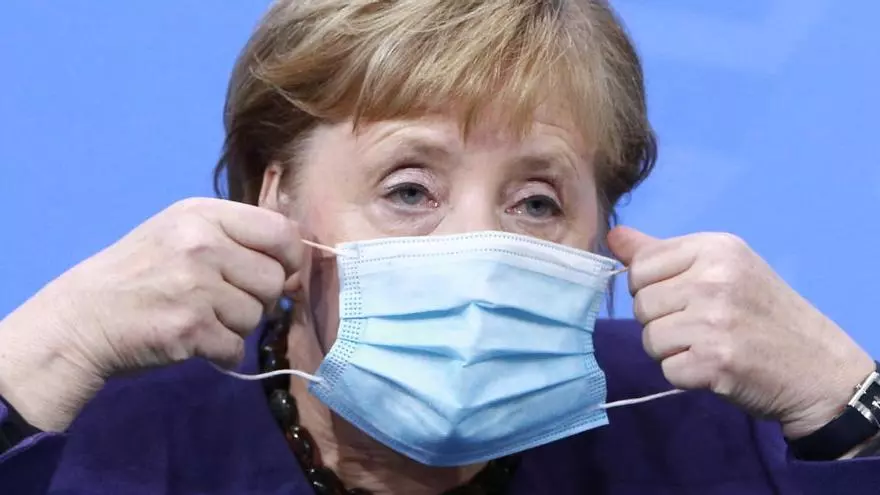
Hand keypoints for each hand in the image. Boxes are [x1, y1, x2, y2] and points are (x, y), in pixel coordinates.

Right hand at [0, 198, 303, 430]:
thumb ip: (236, 238)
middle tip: (226, 302)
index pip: (282, 232)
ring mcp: (195, 286)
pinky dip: (221, 352)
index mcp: (203, 214)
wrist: (83, 318)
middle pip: (274, 279)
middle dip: (259, 298)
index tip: (280, 272)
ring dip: (237, 326)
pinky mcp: (190, 328)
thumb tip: (297, 261)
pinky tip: (195, 341)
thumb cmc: (140, 274)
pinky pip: (236, 347)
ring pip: (257, 316)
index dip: (291, 258)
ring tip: (202, 318)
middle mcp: (201, 244)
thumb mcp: (183, 233)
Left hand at [607, 226, 873, 438]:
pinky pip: (666, 369)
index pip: (640, 265)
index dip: (650, 288)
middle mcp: (714, 279)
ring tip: (707, 345)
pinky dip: (685, 375)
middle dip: (661, 321)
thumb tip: (613, 236)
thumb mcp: (721, 268)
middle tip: (700, 327)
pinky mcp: (714, 361)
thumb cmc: (762, 313)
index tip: (682, 298)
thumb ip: (662, 253)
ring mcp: (714, 320)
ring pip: (649, 338)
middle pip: (640, 304)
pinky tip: (714, 367)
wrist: (817, 367)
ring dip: (671, 350)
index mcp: (715, 248)